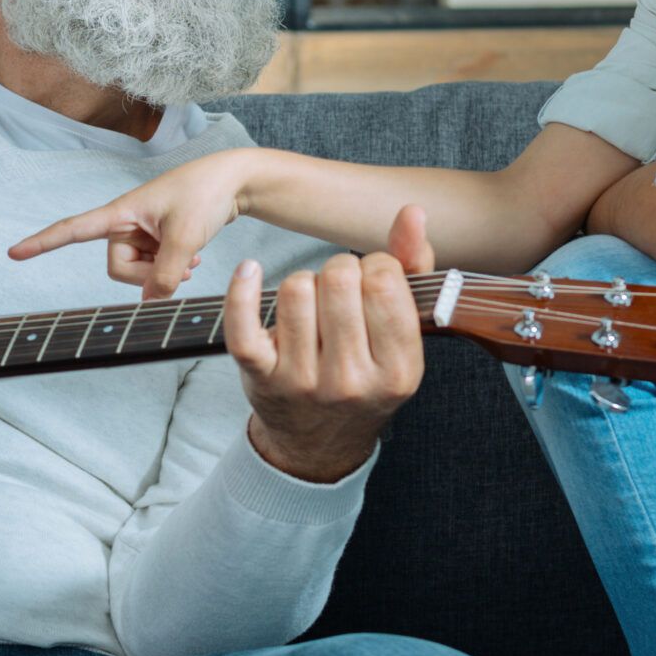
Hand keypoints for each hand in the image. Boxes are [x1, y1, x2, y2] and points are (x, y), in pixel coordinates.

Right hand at [9, 149, 250, 299]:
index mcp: (121, 212)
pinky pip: (153, 269)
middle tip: (180, 262)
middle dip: (147, 275)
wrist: (234, 181)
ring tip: (190, 257)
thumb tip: (151, 303)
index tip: (14, 252)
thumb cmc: (205, 194)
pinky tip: (192, 259)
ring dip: (163, 273)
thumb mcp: (186, 237)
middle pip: (118, 268)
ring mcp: (141, 234)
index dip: (43, 242)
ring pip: (137, 273)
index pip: (74, 229)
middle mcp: (125, 224)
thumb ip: (166, 274)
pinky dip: (171, 270)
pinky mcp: (156, 240)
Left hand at [228, 207, 433, 483]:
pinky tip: (249, 271)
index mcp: (399, 370)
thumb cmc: (366, 375)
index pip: (383, 282)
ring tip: (311, 303)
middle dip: (338, 270)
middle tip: (339, 291)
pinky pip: (243, 321)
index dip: (375, 266)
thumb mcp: (402, 337)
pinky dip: (242, 289)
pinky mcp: (260, 377)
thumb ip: (413, 271)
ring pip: (295, 288)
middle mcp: (351, 381)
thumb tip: (412, 212)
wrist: (320, 444)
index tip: (372, 280)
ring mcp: (302, 382)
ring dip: (302, 282)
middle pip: (338, 279)